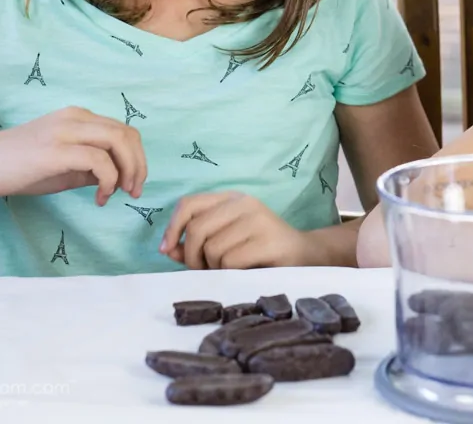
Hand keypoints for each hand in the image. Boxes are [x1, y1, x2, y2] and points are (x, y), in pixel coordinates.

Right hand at [0, 107, 146, 204]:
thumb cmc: (15, 166)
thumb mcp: (62, 166)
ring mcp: (64, 132)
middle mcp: (75, 118)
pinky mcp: (55, 151)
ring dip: (128, 170)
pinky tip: (99, 197)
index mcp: (78, 117)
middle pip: (127, 134)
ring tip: (120, 193)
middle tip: (134, 191)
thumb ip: (90, 167)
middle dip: (139, 165)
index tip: (132, 183)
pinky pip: (98, 160)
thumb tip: (117, 178)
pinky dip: (108, 180)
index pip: (124, 130)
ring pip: (118, 141)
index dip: (137, 157)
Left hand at [160, 191, 314, 269]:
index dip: (172, 227)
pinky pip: (230, 261)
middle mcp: (243, 203)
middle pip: (196, 229)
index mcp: (230, 199)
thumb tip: (167, 249)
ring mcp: (257, 219)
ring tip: (228, 270)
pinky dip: (229, 273)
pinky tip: (243, 272)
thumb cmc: (259, 251)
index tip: (166, 249)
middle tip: (201, 270)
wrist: (305, 256)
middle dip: (191, 256)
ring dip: (213, 268)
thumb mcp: (224, 243)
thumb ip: (194, 245)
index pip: (189, 204)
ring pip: (212, 248)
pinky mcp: (268, 240)